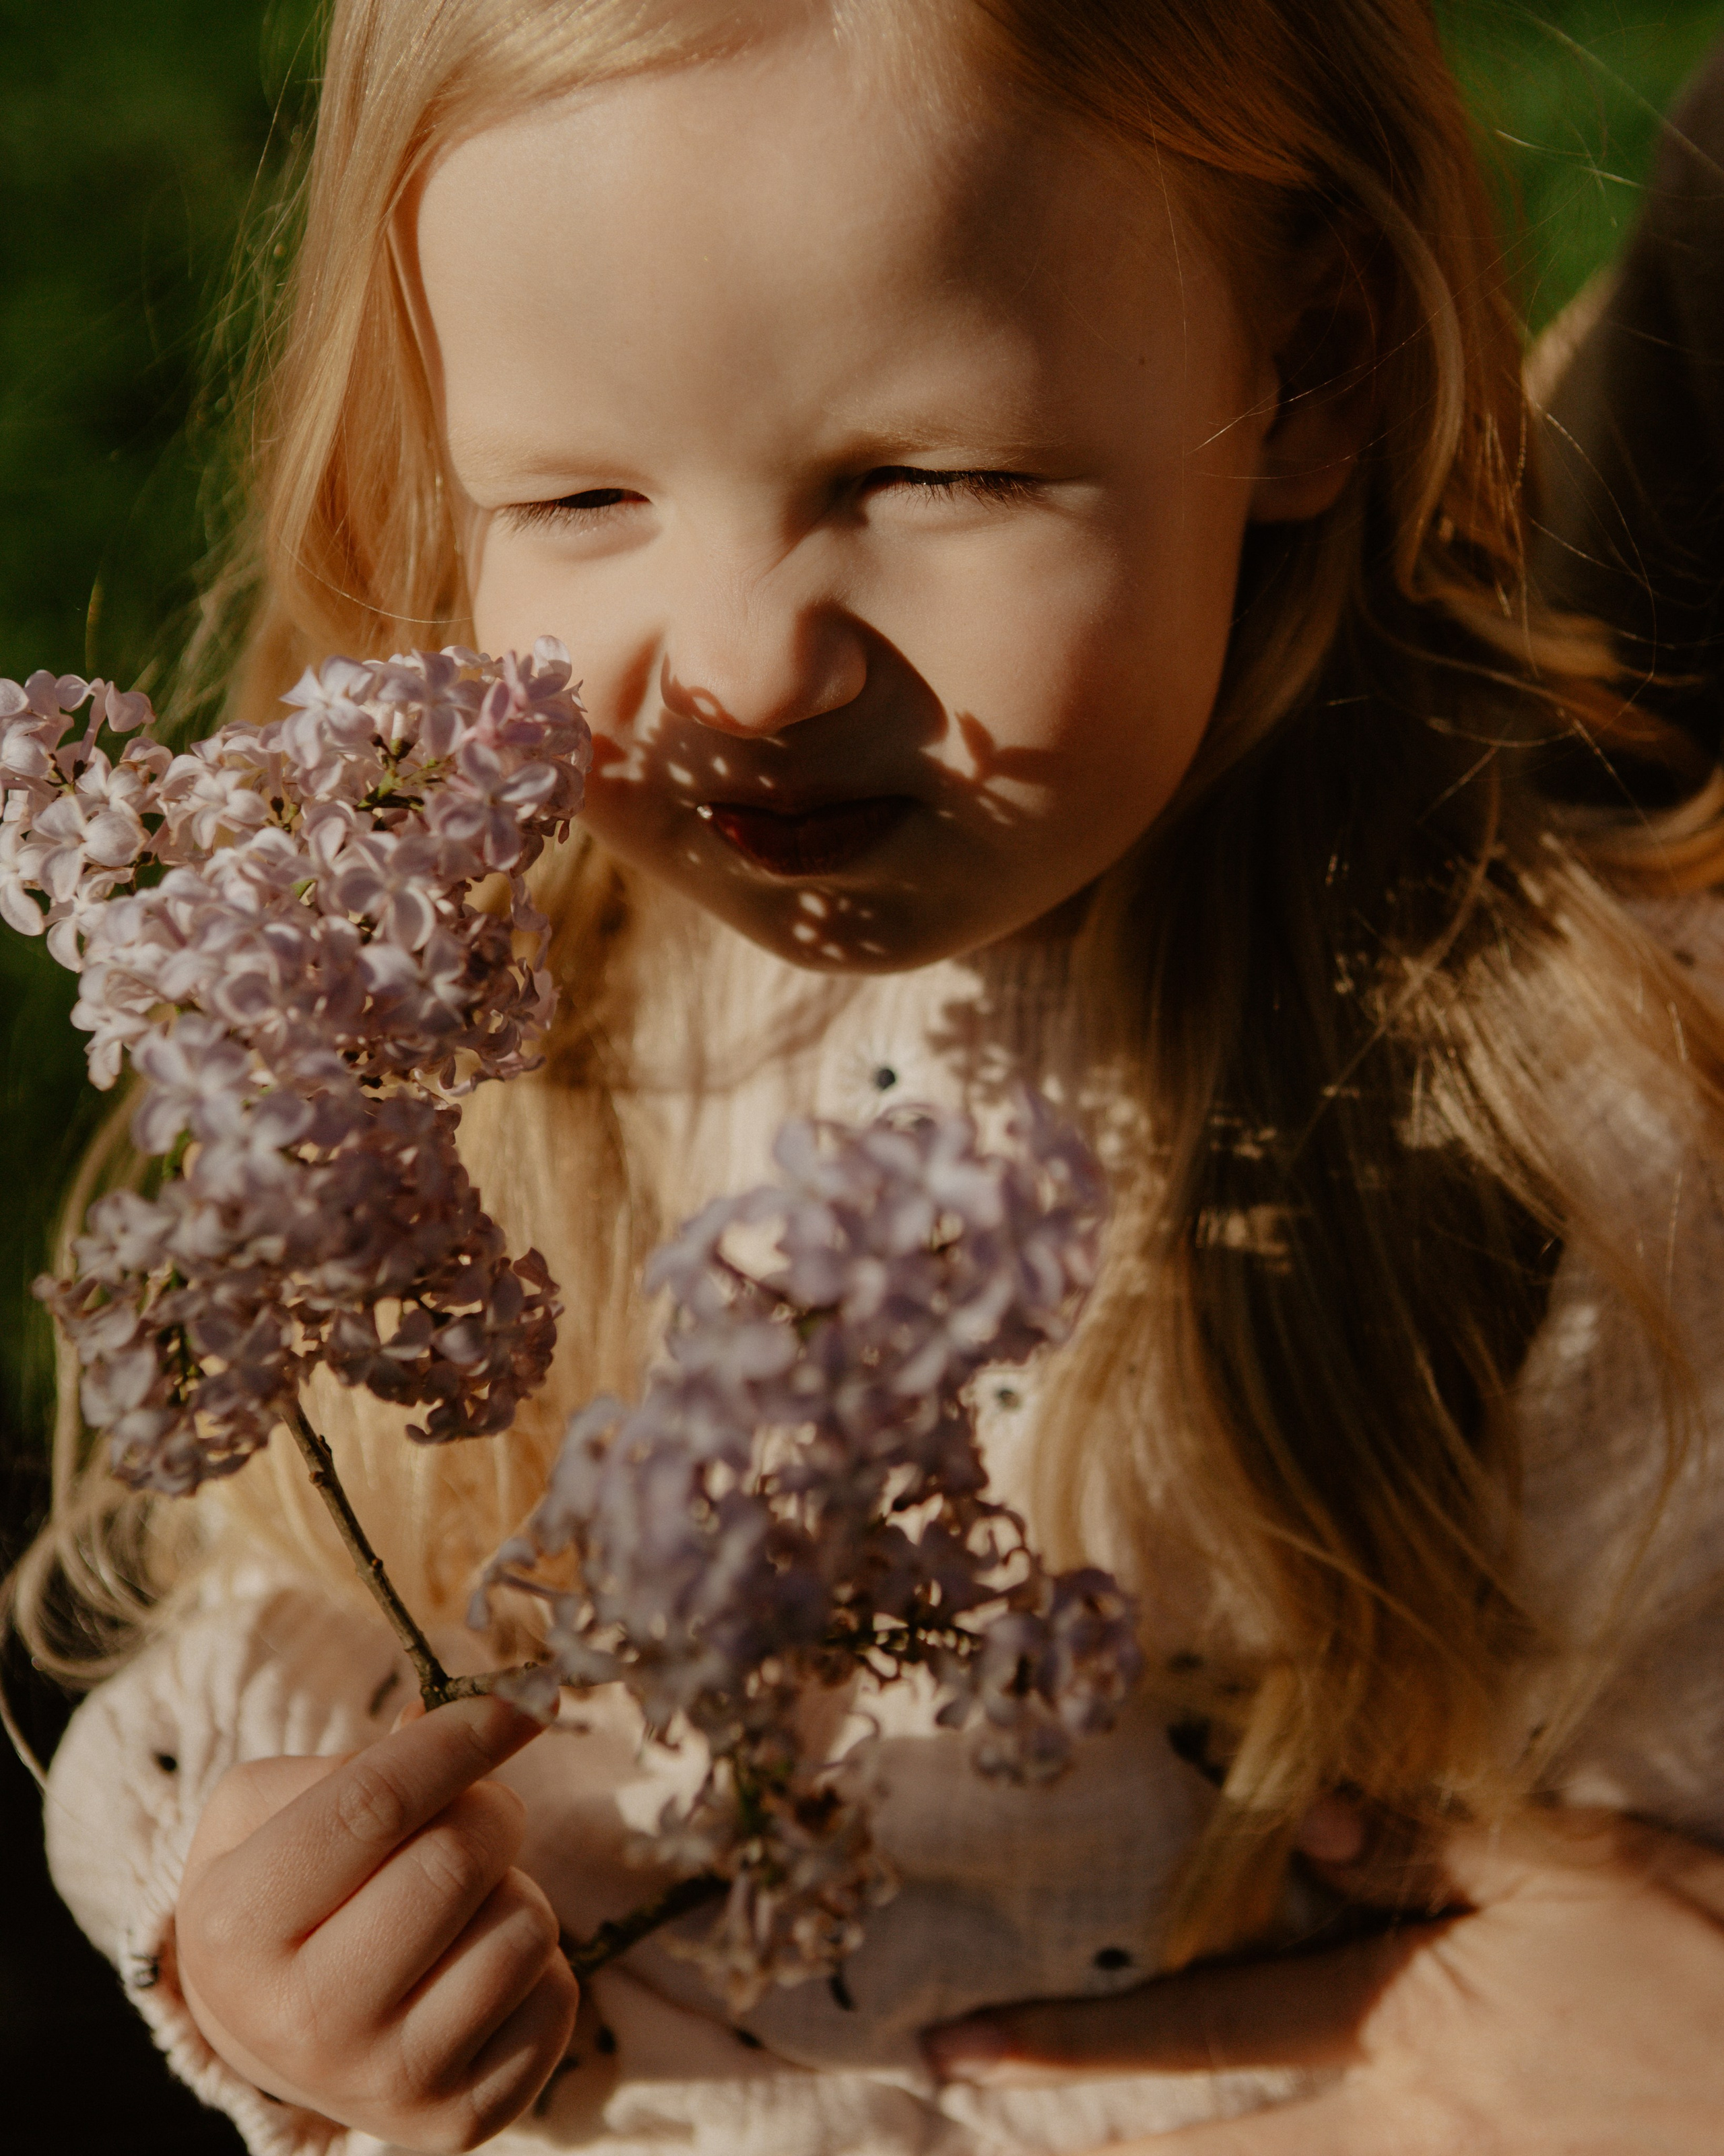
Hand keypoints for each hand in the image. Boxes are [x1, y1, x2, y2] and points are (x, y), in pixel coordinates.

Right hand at [175, 1693, 578, 2153]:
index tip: (524, 1701)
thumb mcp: (272, 1805)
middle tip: (473, 1811)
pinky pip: (558, 1997)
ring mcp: (383, 2085)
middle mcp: (303, 2022)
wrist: (274, 2029)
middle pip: (458, 1862)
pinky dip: (536, 1963)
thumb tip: (463, 1719)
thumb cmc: (281, 1887)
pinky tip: (473, 1968)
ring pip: (523, 1927)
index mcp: (238, 1926)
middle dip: (491, 1809)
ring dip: (511, 1889)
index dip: (462, 1737)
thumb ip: (362, 1755)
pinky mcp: (457, 2123)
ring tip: (456, 1907)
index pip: (373, 1805)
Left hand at [925, 1809, 1723, 2152]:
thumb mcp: (1566, 1864)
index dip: (1067, 2044)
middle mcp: (1412, 2129)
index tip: (956, 2047)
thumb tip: (1295, 1821)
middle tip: (985, 2122)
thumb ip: (1420, 1845)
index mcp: (1398, 2028)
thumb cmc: (1707, 1962)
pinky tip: (1313, 2143)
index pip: (1197, 2035)